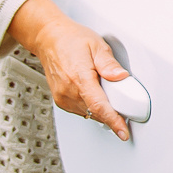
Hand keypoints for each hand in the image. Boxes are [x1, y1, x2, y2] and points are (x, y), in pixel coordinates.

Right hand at [8, 0, 131, 139]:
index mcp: (79, 78)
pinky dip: (91, 106)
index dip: (113, 121)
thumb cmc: (71, 40)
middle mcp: (68, 91)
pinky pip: (81, 110)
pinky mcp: (60, 101)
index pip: (99, 106)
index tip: (123, 132)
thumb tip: (121, 77)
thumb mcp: (97, 45)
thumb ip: (109, 64)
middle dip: (112, 111)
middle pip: (96, 112)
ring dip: (102, 109)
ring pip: (89, 113)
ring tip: (104, 88)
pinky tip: (94, 92)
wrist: (49, 39)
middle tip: (122, 98)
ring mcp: (62, 98)